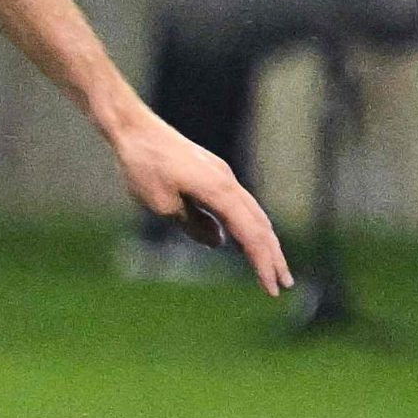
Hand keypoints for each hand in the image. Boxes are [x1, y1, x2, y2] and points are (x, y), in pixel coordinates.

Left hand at [106, 101, 291, 295]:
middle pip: (260, 224)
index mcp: (219, 191)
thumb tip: (218, 242)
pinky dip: (246, 225)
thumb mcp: (163, 205)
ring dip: (263, 241)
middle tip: (284, 285)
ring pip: (252, 213)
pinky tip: (242, 240)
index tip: (271, 289)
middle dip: (272, 256)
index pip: (250, 234)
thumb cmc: (144, 166)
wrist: (134, 128)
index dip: (262, 263)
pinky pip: (238, 204)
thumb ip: (193, 225)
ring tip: (271, 267)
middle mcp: (227, 182)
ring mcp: (222, 176)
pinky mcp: (213, 173)